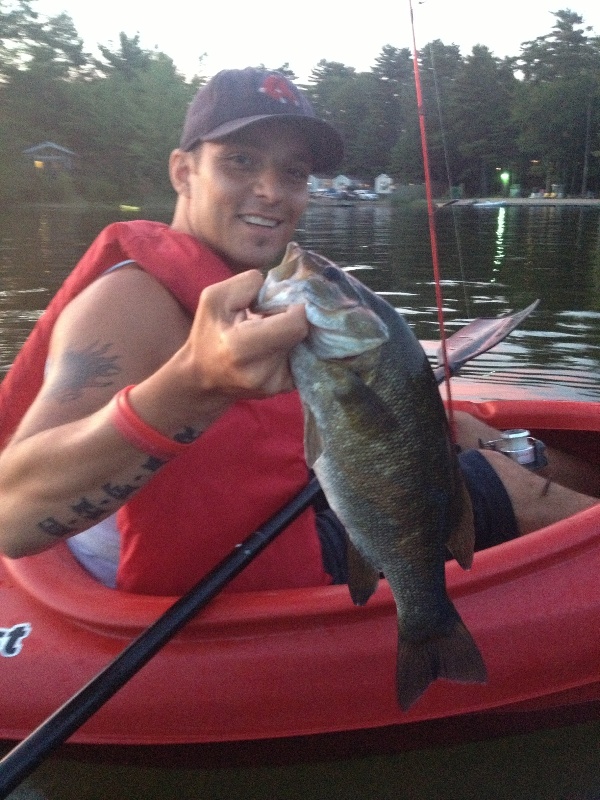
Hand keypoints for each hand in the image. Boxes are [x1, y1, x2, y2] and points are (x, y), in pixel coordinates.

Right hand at [183, 270, 307, 398]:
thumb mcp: (214, 298)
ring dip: (292, 332)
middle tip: (274, 315)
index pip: (295, 324)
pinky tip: (275, 345)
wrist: (204, 378)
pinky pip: (303, 359)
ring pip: (304, 345)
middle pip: (302, 333)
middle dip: (293, 317)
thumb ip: (248, 284)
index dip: (295, 306)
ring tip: (269, 332)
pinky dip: (294, 347)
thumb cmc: (207, 334)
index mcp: (241, 348)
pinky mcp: (284, 389)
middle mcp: (261, 372)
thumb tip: (282, 287)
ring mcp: (275, 384)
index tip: (282, 301)